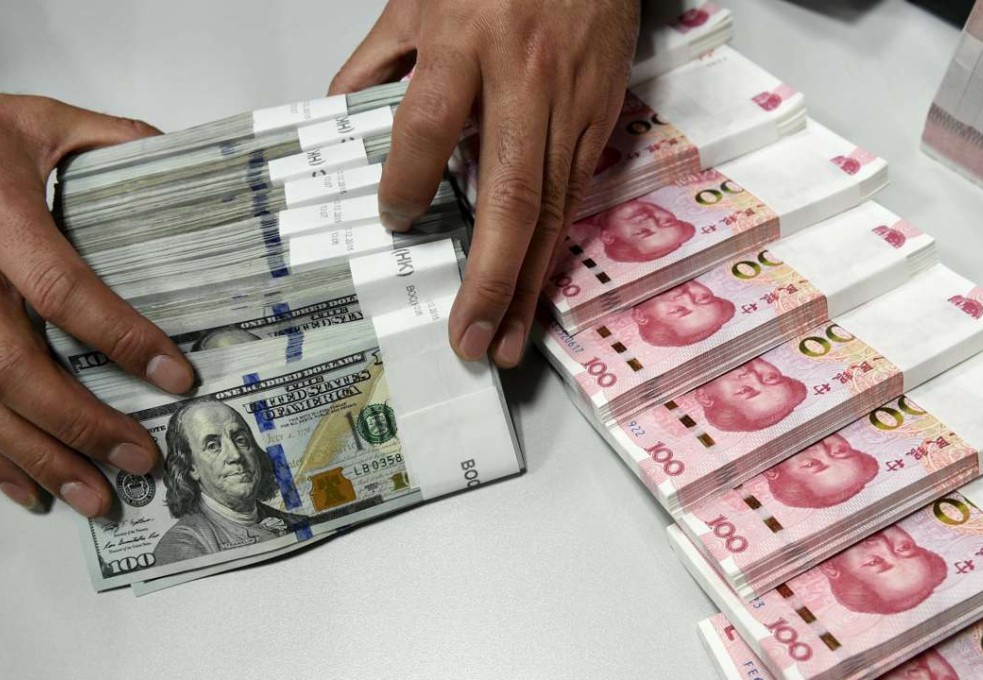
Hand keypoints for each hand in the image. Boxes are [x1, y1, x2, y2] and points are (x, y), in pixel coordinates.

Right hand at [0, 95, 193, 516]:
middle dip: (82, 423)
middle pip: (16, 367)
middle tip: (140, 457)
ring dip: (37, 459)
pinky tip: (28, 488)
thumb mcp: (38, 123)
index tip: (176, 377)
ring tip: (95, 497)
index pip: (64, 289)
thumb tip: (187, 165)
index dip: (122, 339)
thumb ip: (112, 142)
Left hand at [329, 0, 639, 365]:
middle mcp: (524, 82)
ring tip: (507, 338)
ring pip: (550, 211)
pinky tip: (537, 289)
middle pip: (508, 195)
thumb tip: (342, 118)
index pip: (428, 126)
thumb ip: (378, 59)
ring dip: (528, 283)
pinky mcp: (601, 121)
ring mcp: (571, 107)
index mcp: (465, 42)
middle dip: (488, 277)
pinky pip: (575, 197)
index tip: (395, 219)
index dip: (408, 181)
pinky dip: (554, 250)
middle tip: (470, 337)